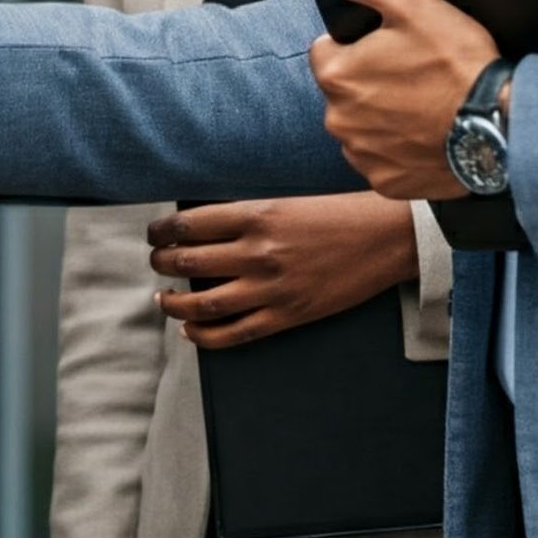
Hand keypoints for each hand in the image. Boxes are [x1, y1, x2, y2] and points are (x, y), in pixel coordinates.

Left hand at [145, 193, 419, 348]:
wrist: (384, 239)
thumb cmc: (335, 213)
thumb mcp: (284, 202)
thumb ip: (243, 217)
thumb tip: (198, 230)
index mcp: (256, 215)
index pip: (189, 225)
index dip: (162, 231)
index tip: (154, 233)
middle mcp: (258, 252)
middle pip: (188, 262)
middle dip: (161, 262)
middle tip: (156, 261)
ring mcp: (271, 288)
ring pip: (202, 304)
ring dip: (173, 303)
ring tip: (163, 298)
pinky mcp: (286, 316)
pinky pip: (234, 334)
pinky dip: (204, 335)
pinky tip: (190, 330)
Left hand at [297, 0, 501, 200]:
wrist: (502, 125)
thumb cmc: (457, 64)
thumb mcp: (408, 3)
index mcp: (336, 74)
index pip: (328, 51)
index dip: (361, 45)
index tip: (394, 49)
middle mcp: (338, 119)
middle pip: (345, 90)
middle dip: (370, 81)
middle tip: (414, 76)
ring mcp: (361, 154)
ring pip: (361, 125)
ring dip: (382, 116)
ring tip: (423, 105)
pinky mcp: (385, 182)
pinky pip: (380, 159)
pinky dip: (398, 148)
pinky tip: (425, 134)